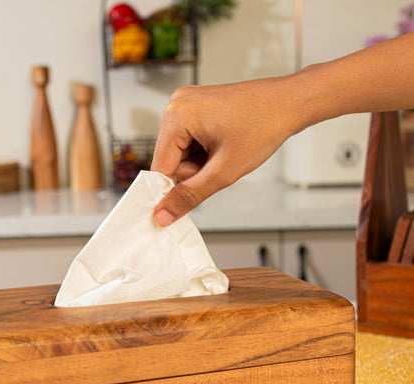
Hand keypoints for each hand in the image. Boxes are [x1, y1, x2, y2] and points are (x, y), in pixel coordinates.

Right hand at [150, 78, 299, 225]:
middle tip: (220, 167)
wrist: (291, 102)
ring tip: (226, 152)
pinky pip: (191, 141)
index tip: (180, 207)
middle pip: (170, 160)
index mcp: (177, 116)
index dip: (170, 191)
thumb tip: (163, 215)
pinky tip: (225, 145)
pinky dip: (206, 151)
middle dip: (194, 172)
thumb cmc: (264, 126)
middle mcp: (176, 105)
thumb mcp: (223, 172)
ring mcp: (187, 104)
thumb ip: (189, 196)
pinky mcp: (197, 106)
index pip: (159, 167)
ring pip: (181, 153)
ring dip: (202, 163)